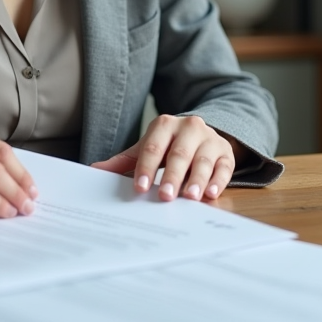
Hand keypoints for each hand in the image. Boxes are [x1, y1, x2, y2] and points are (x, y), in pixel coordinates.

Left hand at [90, 114, 237, 201]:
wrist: (201, 135)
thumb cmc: (169, 145)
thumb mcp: (147, 149)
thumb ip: (124, 161)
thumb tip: (94, 170)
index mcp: (165, 125)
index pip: (153, 147)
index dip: (146, 168)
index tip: (139, 187)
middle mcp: (189, 128)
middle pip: (179, 154)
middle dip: (172, 176)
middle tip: (165, 196)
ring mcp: (210, 140)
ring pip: (203, 160)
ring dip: (197, 179)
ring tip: (190, 197)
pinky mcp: (226, 153)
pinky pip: (224, 167)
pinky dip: (218, 181)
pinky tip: (210, 193)